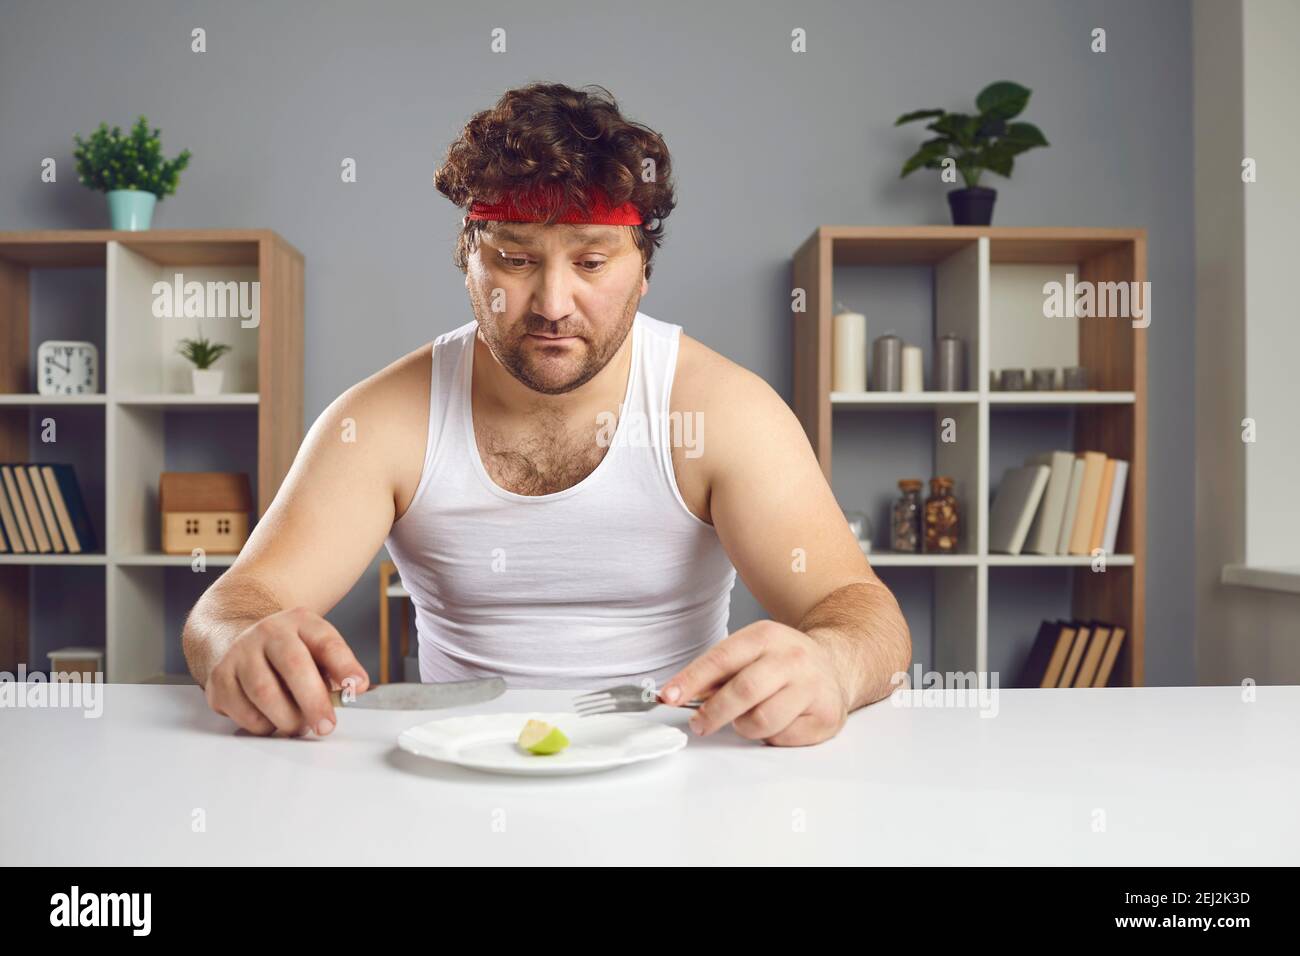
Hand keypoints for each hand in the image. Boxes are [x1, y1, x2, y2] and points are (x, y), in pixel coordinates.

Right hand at [204, 606, 368, 736]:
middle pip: (294, 666)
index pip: (326, 642)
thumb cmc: (288, 651)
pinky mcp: (219, 679)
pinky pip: (245, 713)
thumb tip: (354, 689)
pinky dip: (264, 725)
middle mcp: (268, 632)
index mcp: (300, 622)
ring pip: (265, 693)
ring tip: (299, 725)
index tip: (358, 686)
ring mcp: (239, 654)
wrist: (237, 639)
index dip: (345, 665)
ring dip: (288, 719)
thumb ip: (336, 668)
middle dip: (314, 702)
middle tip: (326, 726)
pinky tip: (271, 719)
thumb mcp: (316, 648)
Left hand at [658, 620, 850, 745]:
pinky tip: (779, 721)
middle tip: (699, 724)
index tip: (669, 696)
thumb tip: (679, 693)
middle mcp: (792, 658)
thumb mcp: (751, 651)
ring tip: (749, 718)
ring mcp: (813, 687)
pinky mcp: (826, 715)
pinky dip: (771, 736)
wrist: (837, 664)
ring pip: (763, 720)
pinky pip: (784, 738)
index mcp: (766, 636)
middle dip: (714, 712)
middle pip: (744, 691)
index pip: (722, 658)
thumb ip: (718, 671)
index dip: (692, 680)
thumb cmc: (783, 662)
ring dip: (745, 726)